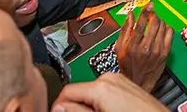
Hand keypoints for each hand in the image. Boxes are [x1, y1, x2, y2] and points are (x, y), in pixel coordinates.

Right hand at [52, 73, 168, 111]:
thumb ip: (78, 111)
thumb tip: (59, 106)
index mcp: (102, 85)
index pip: (67, 91)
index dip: (59, 105)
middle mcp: (111, 78)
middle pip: (81, 91)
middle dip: (78, 106)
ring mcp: (121, 81)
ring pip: (93, 92)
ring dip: (91, 105)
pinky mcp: (127, 86)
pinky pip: (107, 92)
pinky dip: (104, 103)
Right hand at [114, 5, 172, 91]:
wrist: (138, 81)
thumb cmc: (128, 66)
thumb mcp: (119, 48)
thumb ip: (125, 30)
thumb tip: (130, 15)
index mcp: (133, 46)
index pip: (141, 23)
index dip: (146, 11)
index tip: (149, 5)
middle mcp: (146, 48)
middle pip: (154, 23)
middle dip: (153, 15)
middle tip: (151, 14)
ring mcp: (157, 51)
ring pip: (163, 27)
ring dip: (159, 21)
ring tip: (155, 23)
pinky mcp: (165, 54)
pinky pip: (170, 34)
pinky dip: (167, 28)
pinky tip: (162, 30)